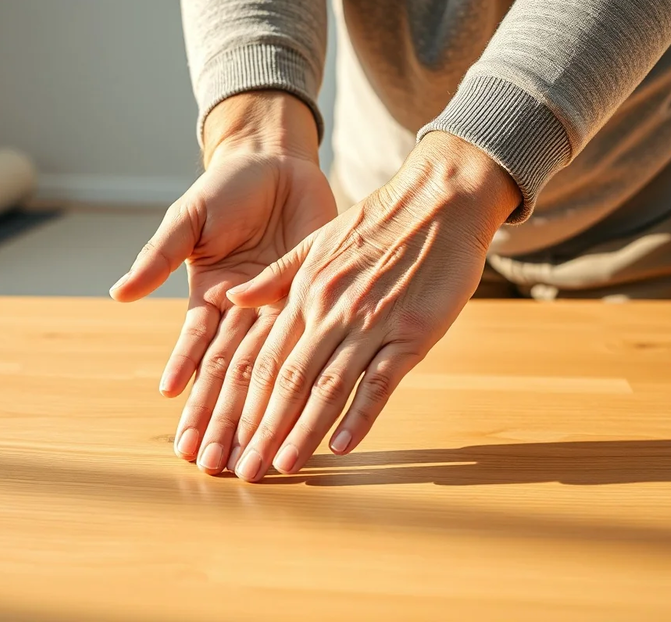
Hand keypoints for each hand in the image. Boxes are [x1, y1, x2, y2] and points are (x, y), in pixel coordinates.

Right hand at [109, 91, 336, 471]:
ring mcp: (276, 308)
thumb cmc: (226, 187)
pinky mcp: (308, 297)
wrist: (276, 161)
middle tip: (214, 465)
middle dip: (220, 420)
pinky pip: (306, 341)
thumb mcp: (189, 219)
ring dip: (255, 412)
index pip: (198, 354)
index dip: (190, 391)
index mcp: (208, 297)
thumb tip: (119, 295)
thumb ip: (159, 257)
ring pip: (266, 369)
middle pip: (231, 375)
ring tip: (247, 453)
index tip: (180, 428)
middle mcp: (242, 312)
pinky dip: (299, 375)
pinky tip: (295, 409)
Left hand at [221, 131, 520, 481]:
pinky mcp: (410, 332)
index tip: (231, 437)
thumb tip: (231, 298)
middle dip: (263, 428)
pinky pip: (380, 381)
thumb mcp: (316, 242)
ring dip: (303, 431)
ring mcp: (371, 323)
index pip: (265, 357)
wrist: (438, 199)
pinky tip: (342, 445)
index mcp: (305, 292)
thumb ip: (275, 277)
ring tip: (283, 468)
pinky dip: (360, 415)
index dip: (245, 401)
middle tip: (246, 470)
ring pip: (327, 386)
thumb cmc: (379, 222)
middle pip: (288, 380)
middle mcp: (331, 310)